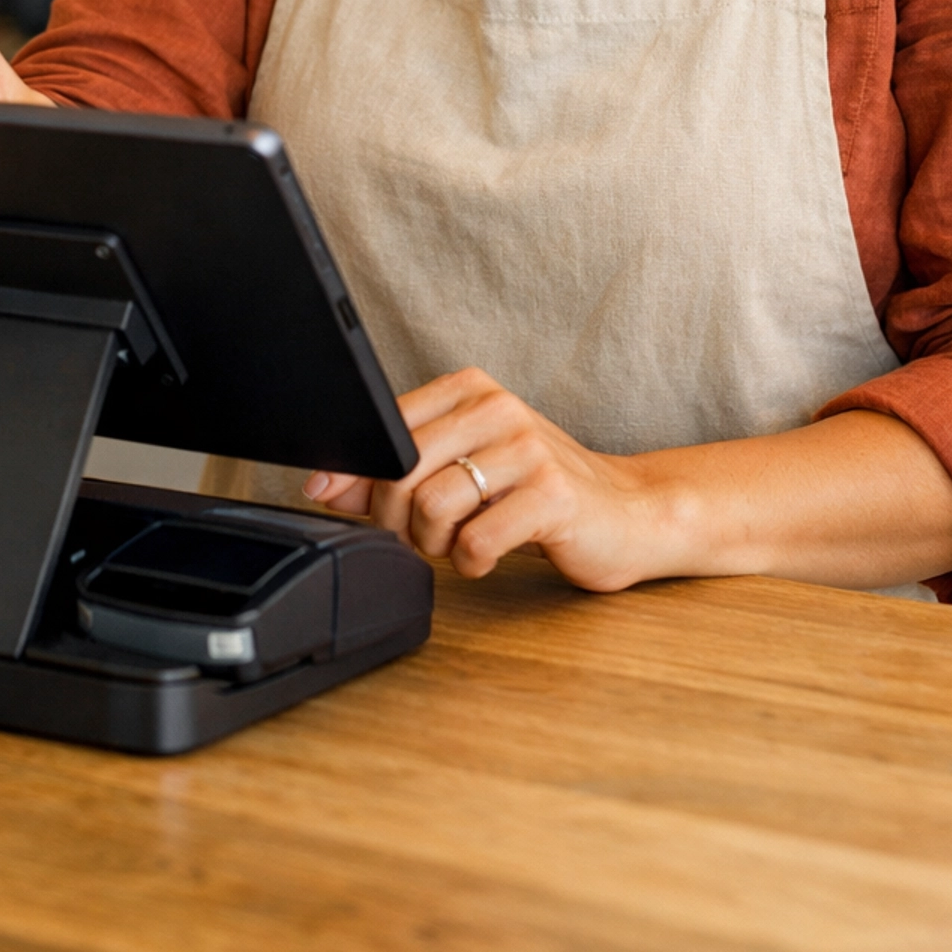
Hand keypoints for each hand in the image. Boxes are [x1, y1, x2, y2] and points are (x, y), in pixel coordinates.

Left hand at [304, 367, 653, 591]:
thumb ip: (394, 475)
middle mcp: (498, 408)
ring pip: (432, 506)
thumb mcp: (462, 472)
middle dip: (394, 519)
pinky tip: (489, 555)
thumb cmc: (538, 491)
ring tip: (458, 545)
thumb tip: (322, 484)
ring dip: (432, 545)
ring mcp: (528, 449)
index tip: (341, 498)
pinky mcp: (552, 496)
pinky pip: (476, 540)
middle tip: (420, 536)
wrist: (628, 512)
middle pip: (401, 470)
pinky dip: (470, 561)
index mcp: (471, 390)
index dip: (357, 475)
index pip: (385, 429)